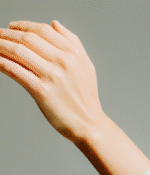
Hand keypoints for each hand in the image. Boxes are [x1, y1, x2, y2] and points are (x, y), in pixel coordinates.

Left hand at [0, 20, 104, 141]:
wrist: (89, 124)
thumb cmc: (86, 97)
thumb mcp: (86, 66)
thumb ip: (73, 42)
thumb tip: (55, 24)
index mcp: (73, 54)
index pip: (43, 30)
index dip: (24, 25)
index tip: (12, 26)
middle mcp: (63, 62)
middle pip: (28, 38)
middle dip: (8, 33)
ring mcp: (52, 76)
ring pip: (18, 51)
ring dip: (1, 45)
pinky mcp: (41, 91)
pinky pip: (15, 71)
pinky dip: (2, 62)